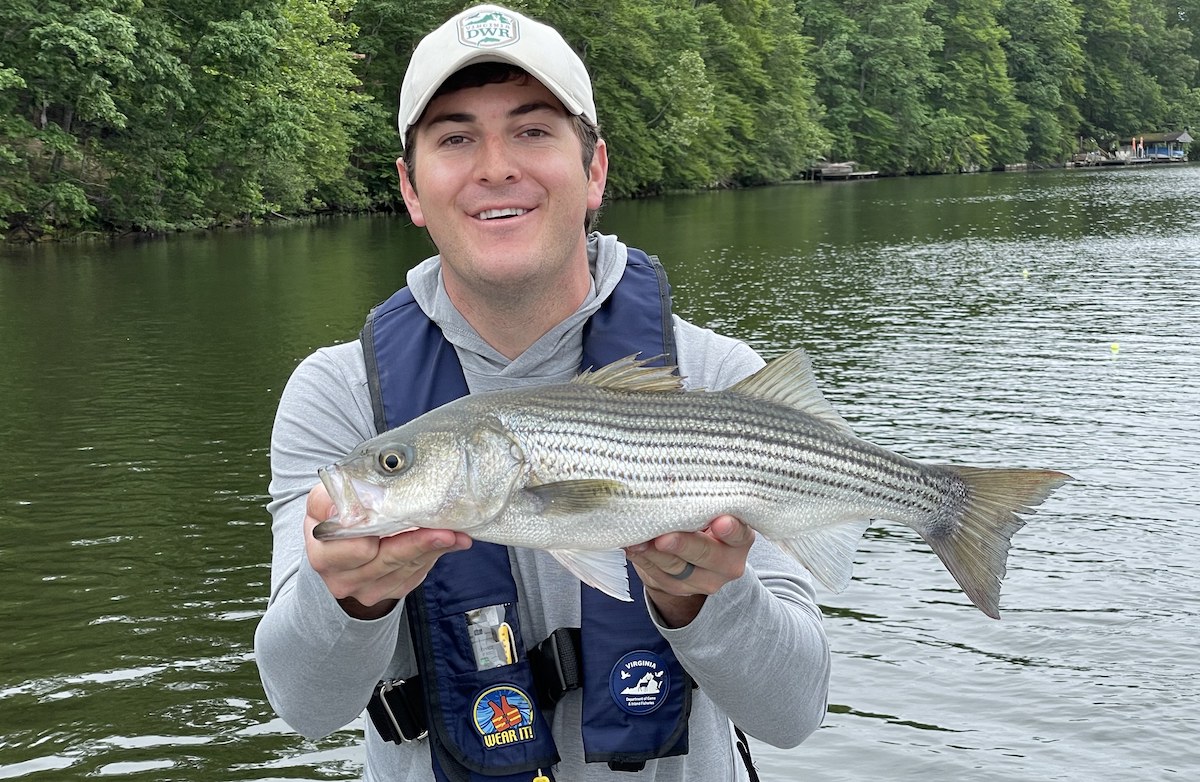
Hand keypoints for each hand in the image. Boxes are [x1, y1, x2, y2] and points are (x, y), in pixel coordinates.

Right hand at [303, 482, 471, 618]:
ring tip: (456, 534)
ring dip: (433, 549)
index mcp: (323, 553)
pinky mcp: (388, 593)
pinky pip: (414, 576)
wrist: (337, 548)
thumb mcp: (324, 500)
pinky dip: (431, 557)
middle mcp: (342, 578)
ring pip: (407, 569)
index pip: (358, 548)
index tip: (403, 518)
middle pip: (389, 561)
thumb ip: (334, 494)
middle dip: (419, 542)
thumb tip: (358, 489)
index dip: (382, 532)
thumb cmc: (333, 514)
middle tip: (447, 530)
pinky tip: (447, 543)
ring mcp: (366, 590)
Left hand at [624, 515, 754, 627]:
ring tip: (637, 540)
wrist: (696, 554)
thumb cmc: (705, 521)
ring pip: (677, 567)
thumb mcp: (713, 510)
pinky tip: (633, 547)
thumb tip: (677, 482)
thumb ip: (703, 502)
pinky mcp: (681, 589)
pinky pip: (659, 576)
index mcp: (740, 540)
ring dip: (654, 553)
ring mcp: (705, 580)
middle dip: (682, 545)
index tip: (720, 521)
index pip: (738, 534)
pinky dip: (644, 560)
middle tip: (664, 537)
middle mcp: (728, 564)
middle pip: (705, 554)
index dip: (730, 529)